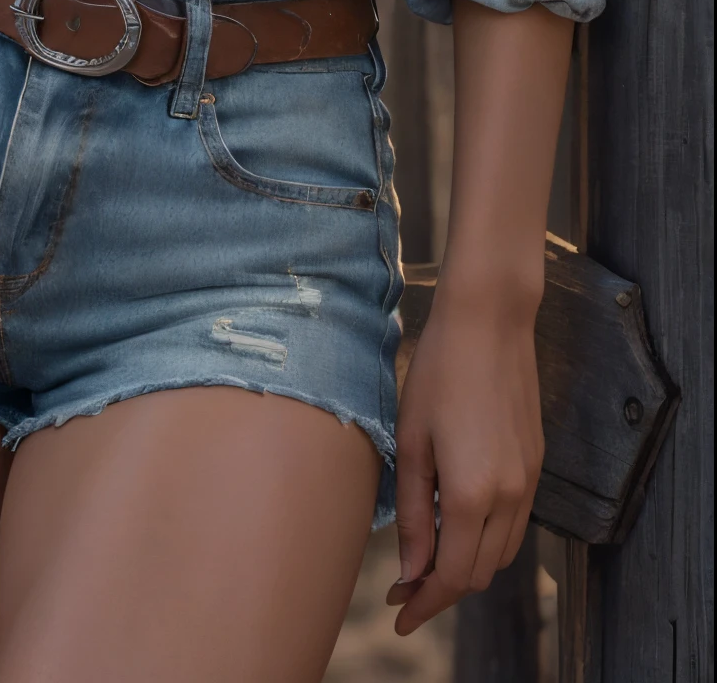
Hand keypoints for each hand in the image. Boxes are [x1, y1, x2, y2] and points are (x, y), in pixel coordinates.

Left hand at [388, 290, 543, 633]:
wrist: (489, 321)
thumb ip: (414, 513)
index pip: (453, 577)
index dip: (425, 603)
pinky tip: (457, 521)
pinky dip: (487, 538)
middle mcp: (509, 496)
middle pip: (480, 573)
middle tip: (403, 585)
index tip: (398, 614)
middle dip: (443, 589)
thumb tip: (412, 571)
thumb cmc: (438, 372)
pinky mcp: (535, 464)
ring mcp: (529, 481)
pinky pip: (515, 523)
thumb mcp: (412, 442)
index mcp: (473, 493)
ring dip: (467, 565)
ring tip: (427, 556)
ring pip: (502, 554)